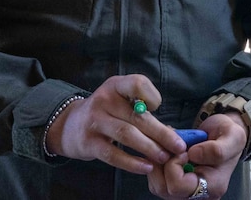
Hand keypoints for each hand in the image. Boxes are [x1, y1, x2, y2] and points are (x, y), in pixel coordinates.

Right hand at [44, 74, 186, 174]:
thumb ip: (140, 109)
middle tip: (178, 147)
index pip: (137, 83)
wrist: (71, 126)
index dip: (152, 96)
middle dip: (161, 133)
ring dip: (149, 148)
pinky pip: (114, 155)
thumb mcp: (118, 100)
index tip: (157, 108)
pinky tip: (147, 168)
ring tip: (164, 157)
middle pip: (137, 116)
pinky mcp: (89, 143)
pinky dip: (133, 163)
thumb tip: (172, 132)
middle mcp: (103, 100)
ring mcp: (94, 121)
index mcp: (115, 86)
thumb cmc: (106, 113)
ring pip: (127, 135)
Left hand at [146, 112, 247, 198]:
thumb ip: (216, 149)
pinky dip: (157, 162)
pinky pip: (157, 179)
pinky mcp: (177, 184)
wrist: (225, 136)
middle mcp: (199, 194)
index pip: (178, 186)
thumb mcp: (232, 136)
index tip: (183, 149)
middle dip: (162, 163)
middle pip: (164, 189)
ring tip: (168, 145)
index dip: (174, 165)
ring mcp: (186, 191)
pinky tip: (167, 150)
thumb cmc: (229, 136)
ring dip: (157, 162)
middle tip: (171, 145)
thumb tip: (193, 155)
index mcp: (213, 186)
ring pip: (157, 185)